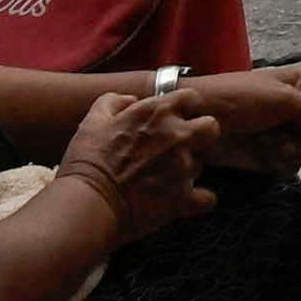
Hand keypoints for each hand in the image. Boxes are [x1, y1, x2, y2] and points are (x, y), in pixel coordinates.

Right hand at [58, 84, 217, 243]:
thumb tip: (131, 99)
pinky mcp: (184, 198)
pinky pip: (207, 199)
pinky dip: (198, 200)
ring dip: (187, 169)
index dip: (187, 107)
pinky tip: (183, 201)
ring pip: (202, 164)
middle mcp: (177, 136)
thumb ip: (113, 101)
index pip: (192, 97)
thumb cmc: (88, 161)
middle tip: (183, 146)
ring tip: (164, 178)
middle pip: (211, 127)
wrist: (88, 203)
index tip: (177, 117)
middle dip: (202, 135)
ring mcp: (183, 168)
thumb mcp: (93, 120)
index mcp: (158, 113)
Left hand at [176, 64, 300, 170]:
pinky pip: (295, 166)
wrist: (198, 121)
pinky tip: (261, 151)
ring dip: (297, 152)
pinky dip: (281, 162)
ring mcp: (293, 132)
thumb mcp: (283, 100)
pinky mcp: (277, 153)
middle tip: (293, 136)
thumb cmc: (239, 97)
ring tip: (271, 142)